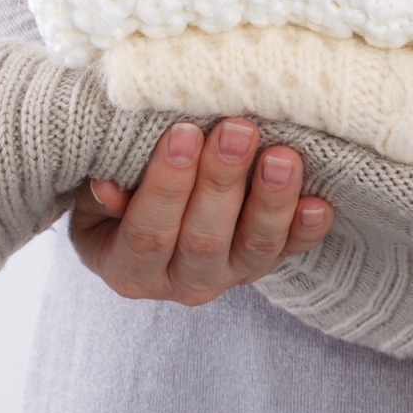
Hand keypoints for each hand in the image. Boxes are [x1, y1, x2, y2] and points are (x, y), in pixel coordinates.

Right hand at [71, 118, 333, 305]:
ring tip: (281, 157)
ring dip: (270, 200)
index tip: (183, 133)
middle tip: (238, 130)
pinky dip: (306, 228)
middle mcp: (181, 281)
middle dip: (222, 180)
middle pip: (204, 238)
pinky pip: (291, 250)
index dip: (166, 185)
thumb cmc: (121, 190)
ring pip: (254, 247)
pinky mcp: (265, 262)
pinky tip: (318, 203)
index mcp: (130, 268)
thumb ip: (102, 192)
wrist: (153, 214)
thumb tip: (108, 186)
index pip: (149, 232)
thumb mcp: (94, 193)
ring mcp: (230, 275)